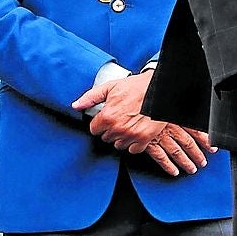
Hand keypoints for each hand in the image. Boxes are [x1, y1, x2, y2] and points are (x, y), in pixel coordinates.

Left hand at [73, 72, 215, 175]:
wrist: (160, 89)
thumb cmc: (137, 86)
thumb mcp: (111, 87)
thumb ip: (91, 97)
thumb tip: (76, 105)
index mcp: (107, 117)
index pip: (94, 130)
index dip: (100, 123)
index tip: (107, 117)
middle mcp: (118, 128)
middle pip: (107, 138)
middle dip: (111, 129)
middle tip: (121, 118)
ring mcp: (131, 135)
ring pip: (119, 144)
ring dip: (122, 137)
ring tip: (130, 123)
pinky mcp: (144, 139)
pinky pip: (134, 149)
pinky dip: (135, 143)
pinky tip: (137, 131)